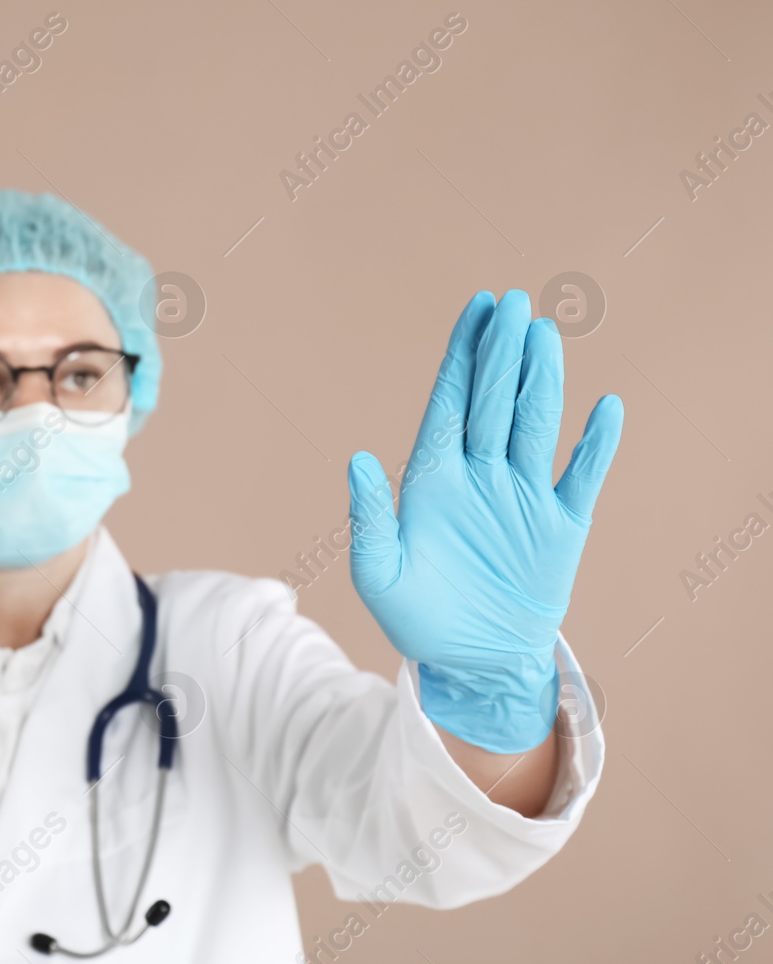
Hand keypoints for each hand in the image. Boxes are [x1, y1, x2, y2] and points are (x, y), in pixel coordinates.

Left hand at [346, 290, 622, 753]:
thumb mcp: (378, 573)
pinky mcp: (562, 525)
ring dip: (541, 381)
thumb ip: (368, 516)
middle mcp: (480, 475)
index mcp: (433, 478)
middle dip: (501, 353)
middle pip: (494, 402)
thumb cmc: (417, 617)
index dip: (464, 356)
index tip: (478, 310)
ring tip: (545, 335)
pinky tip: (606, 408)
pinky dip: (595, 444)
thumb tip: (357, 458)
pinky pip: (582, 476)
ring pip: (535, 425)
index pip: (450, 403)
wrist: (471, 661)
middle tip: (514, 303)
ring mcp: (523, 495)